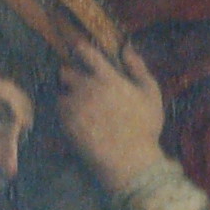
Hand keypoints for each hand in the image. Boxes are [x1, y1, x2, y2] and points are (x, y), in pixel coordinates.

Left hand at [55, 40, 166, 194]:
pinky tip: (77, 121)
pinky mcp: (66, 124)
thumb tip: (126, 48)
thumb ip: (138, 68)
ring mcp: (74, 106)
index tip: (80, 51)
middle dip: (70, 75)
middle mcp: (86, 88)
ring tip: (79, 106)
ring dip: (67, 96)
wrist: (129, 160)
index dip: (80, 49)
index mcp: (107, 77)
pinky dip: (65, 114)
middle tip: (80, 85)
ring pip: (60, 93)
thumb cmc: (144, 127)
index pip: (85, 52)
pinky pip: (59, 113)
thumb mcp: (151, 93)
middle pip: (65, 71)